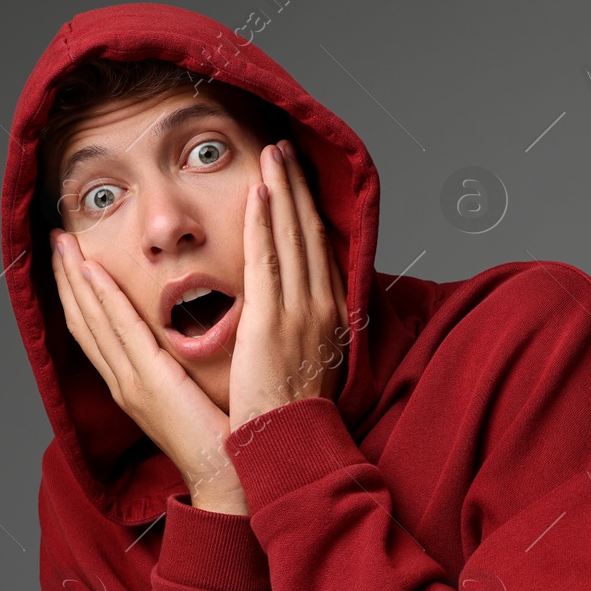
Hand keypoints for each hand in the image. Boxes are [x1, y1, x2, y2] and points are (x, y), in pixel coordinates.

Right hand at [48, 227, 247, 511]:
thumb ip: (186, 366)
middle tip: (55, 239)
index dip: (80, 293)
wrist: (232, 478)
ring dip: (74, 278)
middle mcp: (123, 381)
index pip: (97, 330)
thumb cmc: (225, 439)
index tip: (72, 259)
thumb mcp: (197, 394)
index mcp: (134, 384)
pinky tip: (89, 270)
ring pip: (91, 320)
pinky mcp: (148, 382)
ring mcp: (130, 382)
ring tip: (61, 243)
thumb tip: (196, 334)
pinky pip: (119, 330)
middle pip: (83, 320)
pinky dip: (101, 298)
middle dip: (66, 279)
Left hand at [228, 140, 348, 434]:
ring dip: (282, 189)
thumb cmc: (293, 410)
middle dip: (298, 186)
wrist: (290, 442)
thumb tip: (296, 309)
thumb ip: (305, 328)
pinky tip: (260, 192)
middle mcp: (321, 305)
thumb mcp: (311, 359)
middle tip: (285, 148)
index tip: (298, 179)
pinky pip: (267, 259)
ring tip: (273, 153)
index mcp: (331, 314)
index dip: (310, 210)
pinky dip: (264, 222)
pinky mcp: (271, 319)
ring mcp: (299, 310)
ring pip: (292, 236)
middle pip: (311, 232)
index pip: (320, 249)